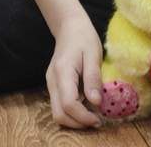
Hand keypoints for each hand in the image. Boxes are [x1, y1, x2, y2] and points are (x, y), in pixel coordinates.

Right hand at [46, 11, 103, 128]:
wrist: (69, 26)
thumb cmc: (83, 38)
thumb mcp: (93, 54)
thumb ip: (93, 78)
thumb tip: (96, 102)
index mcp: (62, 72)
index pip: (69, 104)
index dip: (84, 117)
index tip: (99, 119)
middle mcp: (52, 80)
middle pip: (59, 114)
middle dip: (78, 123)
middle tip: (97, 121)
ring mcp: (51, 83)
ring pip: (58, 112)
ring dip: (75, 119)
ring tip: (93, 114)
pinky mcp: (54, 85)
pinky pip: (60, 105)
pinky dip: (72, 112)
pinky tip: (86, 105)